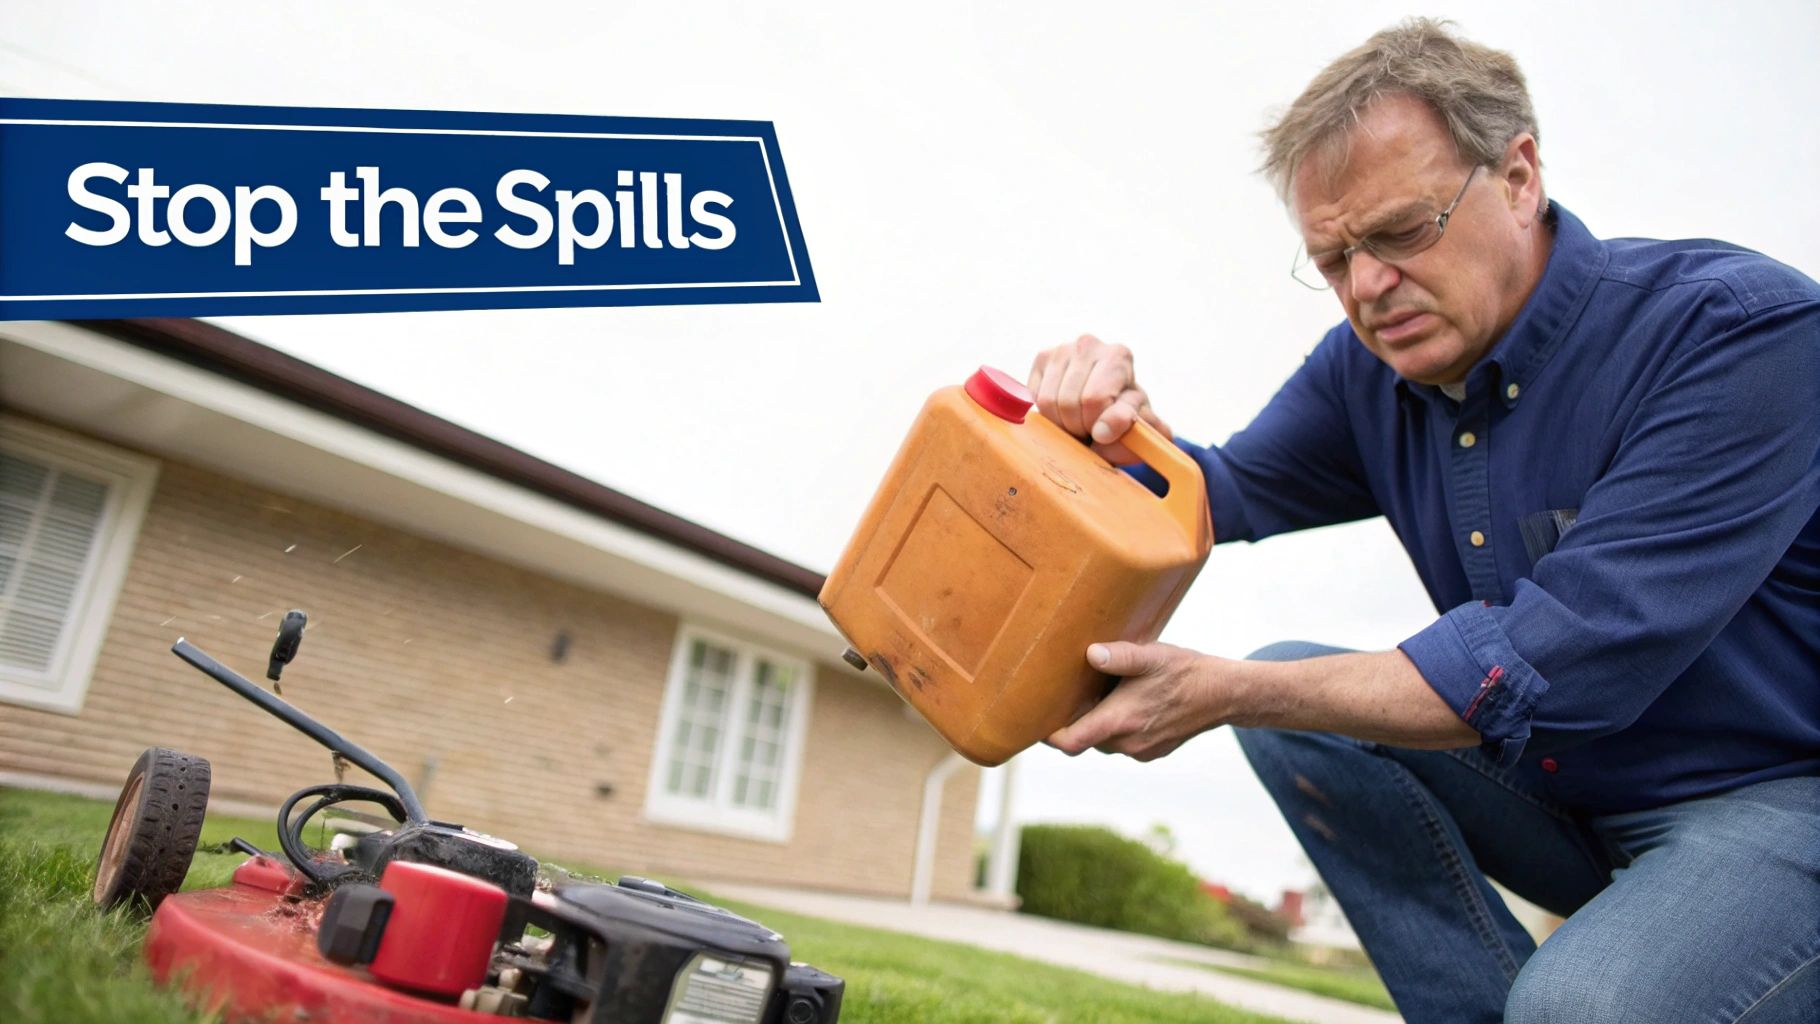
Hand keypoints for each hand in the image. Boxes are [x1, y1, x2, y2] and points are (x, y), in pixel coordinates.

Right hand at [1027, 335, 1170, 464]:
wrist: (1109, 404)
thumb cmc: (1127, 414)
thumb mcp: (1140, 424)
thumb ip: (1129, 426)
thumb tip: (1102, 432)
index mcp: (1119, 356)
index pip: (1095, 399)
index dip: (1096, 425)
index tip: (1104, 433)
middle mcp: (1089, 344)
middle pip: (1069, 402)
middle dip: (1078, 427)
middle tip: (1089, 430)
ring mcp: (1062, 349)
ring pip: (1048, 401)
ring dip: (1061, 424)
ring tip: (1077, 423)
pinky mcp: (1041, 359)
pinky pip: (1034, 398)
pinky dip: (1046, 414)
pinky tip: (1062, 412)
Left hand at [1046, 641, 1225, 760]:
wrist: (1224, 695)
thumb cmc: (1185, 672)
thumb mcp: (1151, 656)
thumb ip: (1119, 656)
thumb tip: (1090, 653)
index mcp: (1121, 721)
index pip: (1070, 742)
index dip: (1048, 734)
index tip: (1035, 718)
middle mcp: (1127, 742)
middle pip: (1084, 740)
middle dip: (1073, 721)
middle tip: (1065, 694)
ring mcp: (1141, 751)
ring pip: (1103, 741)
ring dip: (1097, 722)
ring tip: (1097, 694)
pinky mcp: (1152, 751)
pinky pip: (1123, 743)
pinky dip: (1117, 727)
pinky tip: (1124, 702)